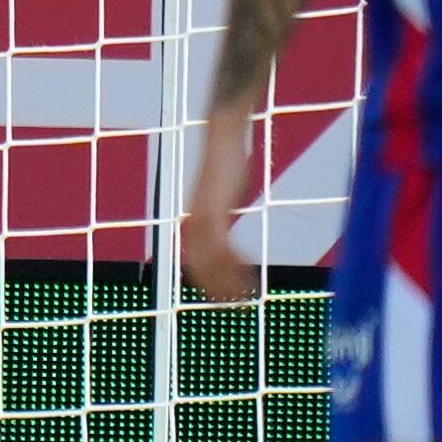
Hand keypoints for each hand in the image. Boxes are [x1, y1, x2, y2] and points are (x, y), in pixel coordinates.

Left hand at [181, 112, 260, 301]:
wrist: (223, 136)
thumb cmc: (227, 161)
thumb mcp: (224, 191)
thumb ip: (222, 207)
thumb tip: (226, 214)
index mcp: (194, 221)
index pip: (196, 263)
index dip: (208, 283)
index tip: (224, 296)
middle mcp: (192, 223)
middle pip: (199, 269)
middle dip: (217, 289)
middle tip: (235, 305)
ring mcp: (201, 218)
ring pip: (210, 264)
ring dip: (228, 282)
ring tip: (245, 296)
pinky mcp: (213, 212)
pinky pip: (221, 249)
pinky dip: (235, 265)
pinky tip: (249, 274)